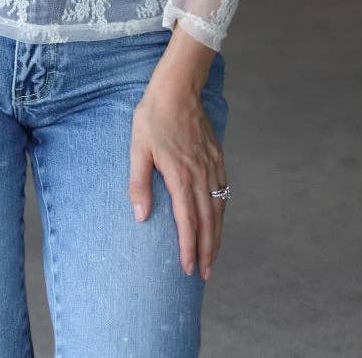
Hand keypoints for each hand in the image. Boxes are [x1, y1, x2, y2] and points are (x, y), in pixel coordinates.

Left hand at [128, 78, 226, 280]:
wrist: (178, 88)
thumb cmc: (153, 116)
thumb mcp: (137, 148)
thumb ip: (138, 183)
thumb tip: (140, 216)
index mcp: (180, 176)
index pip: (188, 222)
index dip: (189, 248)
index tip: (188, 268)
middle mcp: (201, 175)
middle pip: (208, 222)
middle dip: (207, 251)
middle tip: (203, 274)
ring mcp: (212, 166)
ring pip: (219, 209)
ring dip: (217, 236)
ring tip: (213, 257)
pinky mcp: (218, 157)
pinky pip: (223, 191)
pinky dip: (222, 213)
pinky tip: (218, 221)